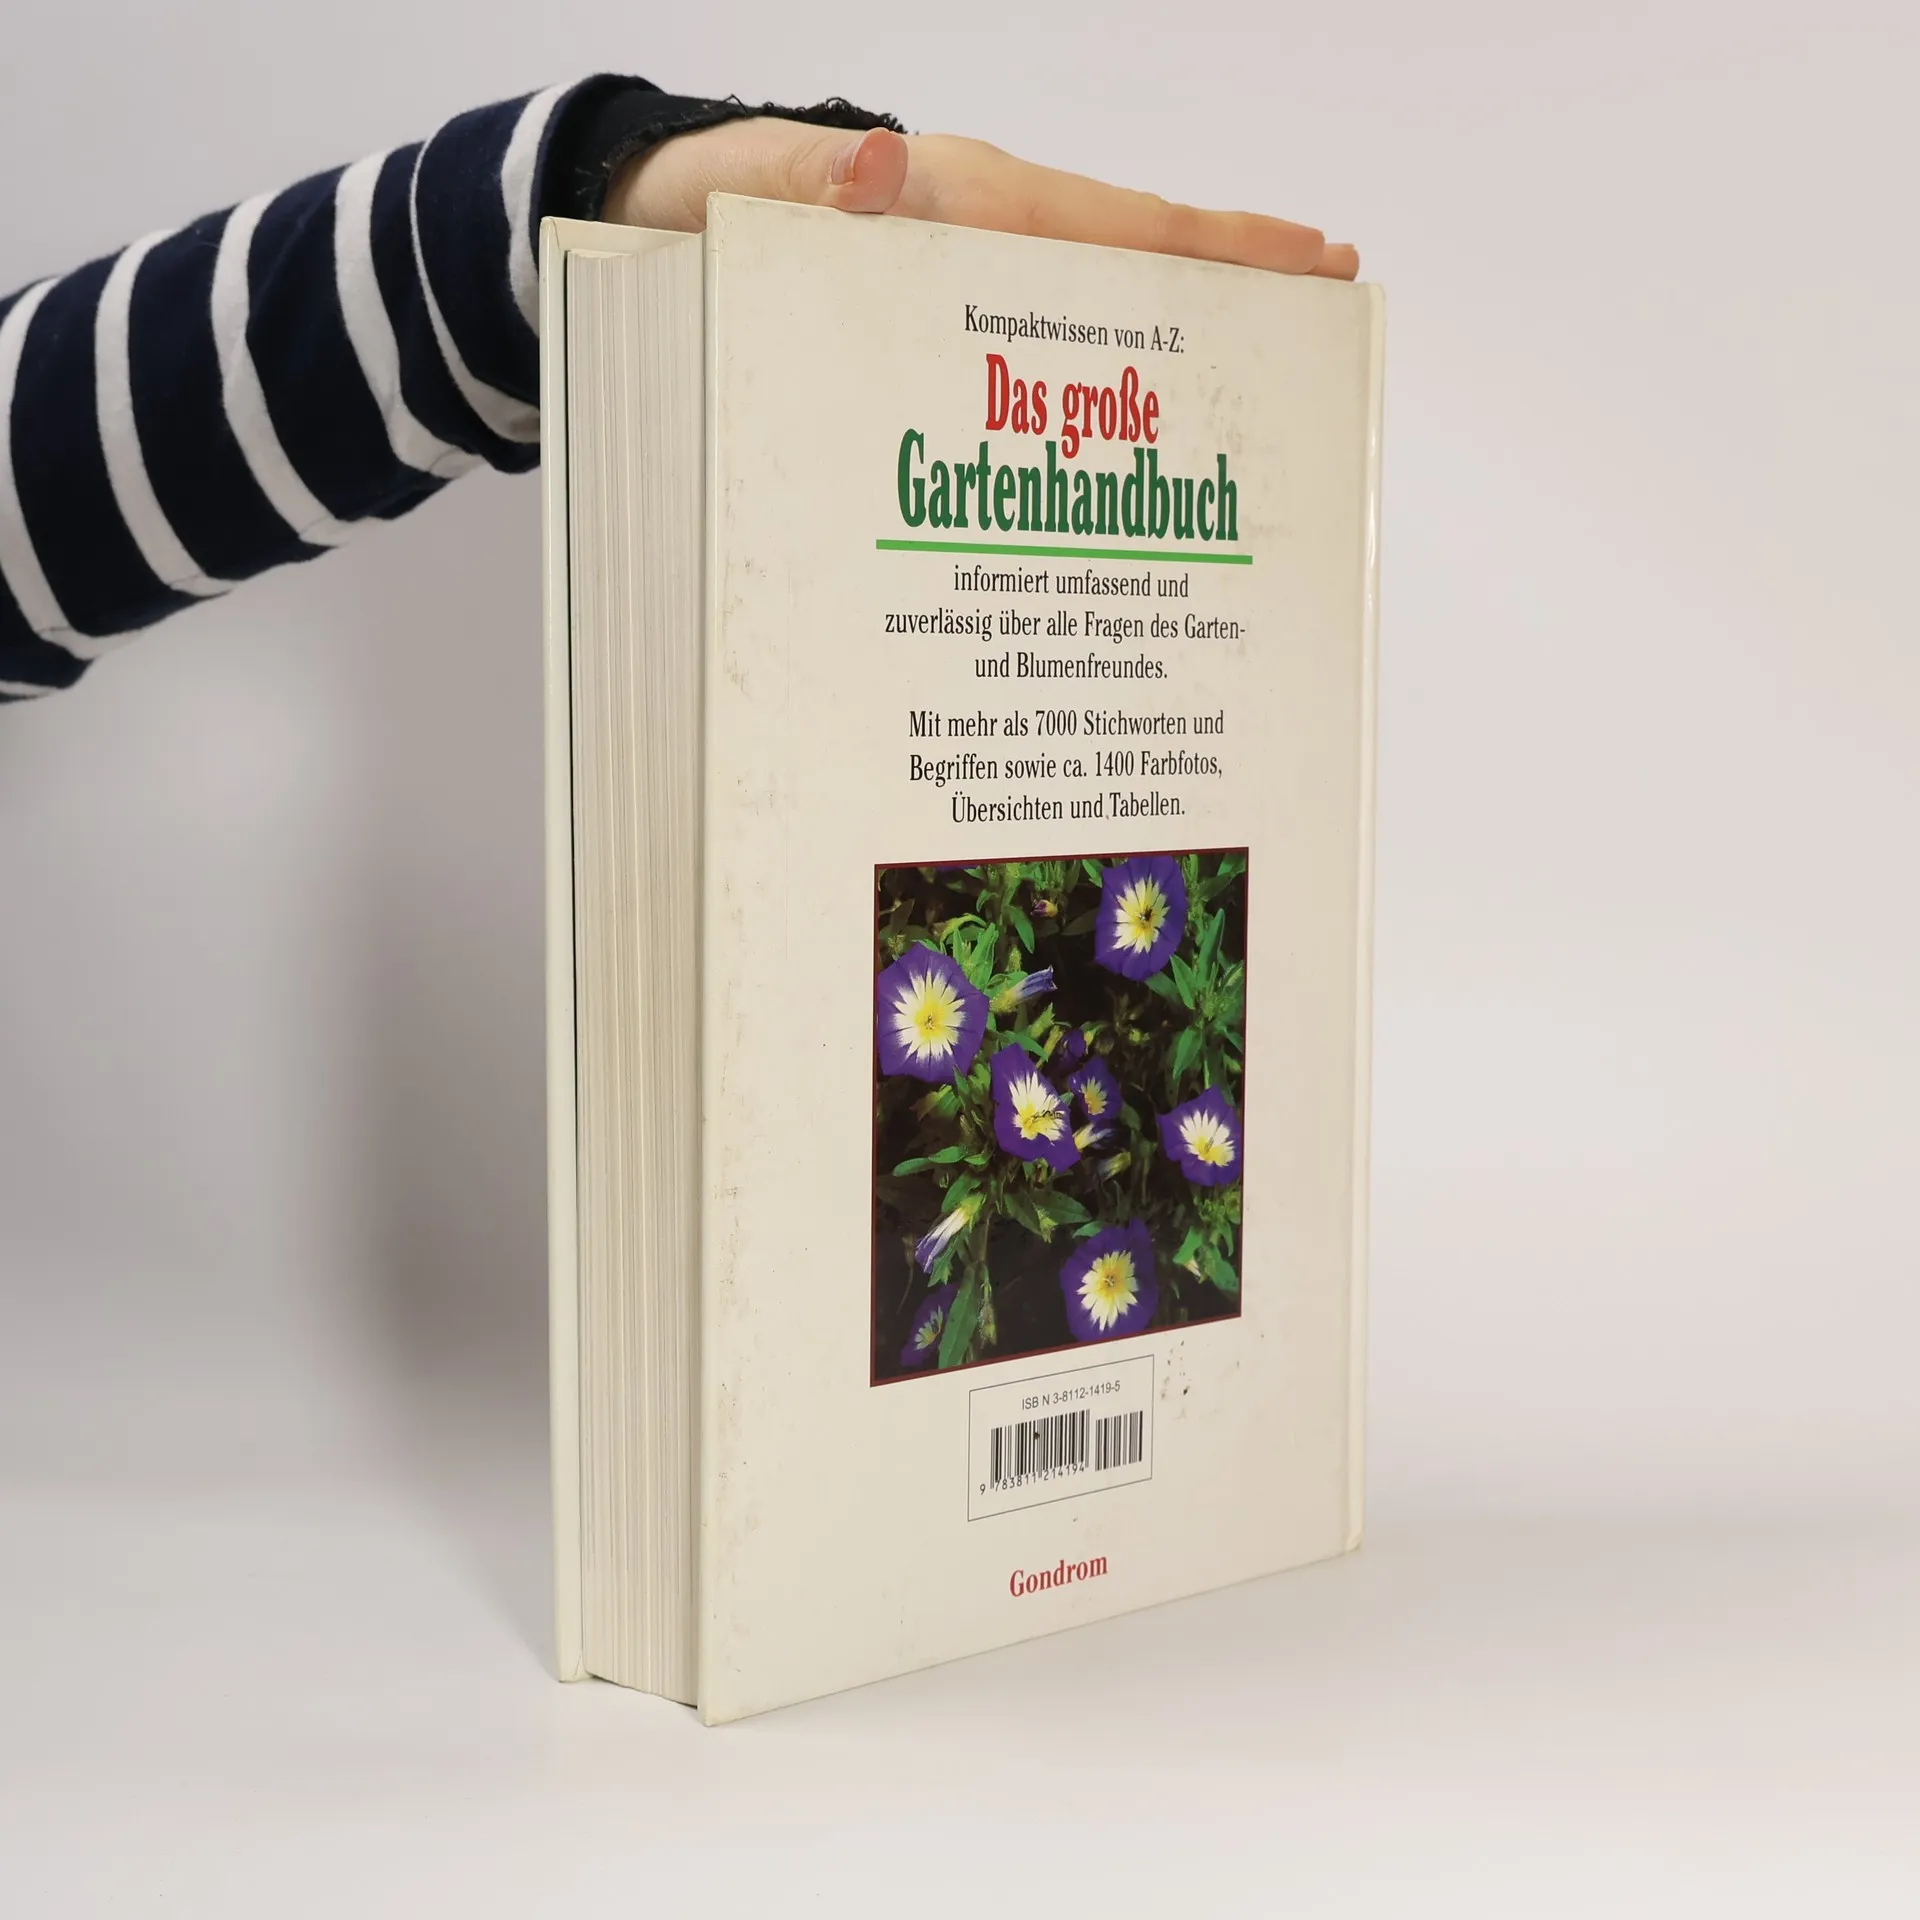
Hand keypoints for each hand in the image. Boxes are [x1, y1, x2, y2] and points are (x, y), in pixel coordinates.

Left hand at [609, 119, 1358, 280]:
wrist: (659, 207)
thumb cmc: (711, 207)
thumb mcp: (755, 199)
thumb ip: (820, 191)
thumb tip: (884, 169)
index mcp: (970, 200)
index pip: (1125, 225)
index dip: (1225, 249)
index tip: (1316, 260)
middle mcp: (987, 222)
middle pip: (1137, 250)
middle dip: (1234, 276)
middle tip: (1326, 300)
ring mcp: (971, 256)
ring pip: (1097, 284)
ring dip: (1176, 312)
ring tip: (1253, 349)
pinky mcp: (941, 291)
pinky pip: (1041, 317)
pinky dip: (1099, 344)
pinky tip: (1121, 392)